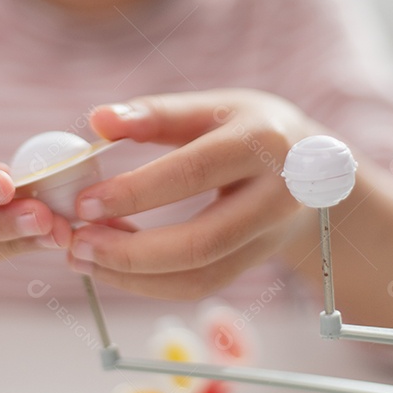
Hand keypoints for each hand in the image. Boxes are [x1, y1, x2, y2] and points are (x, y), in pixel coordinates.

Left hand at [68, 89, 322, 298]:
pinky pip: (203, 285)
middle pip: (202, 240)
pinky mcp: (257, 263)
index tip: (84, 203)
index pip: (193, 171)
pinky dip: (152, 283)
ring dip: (135, 275)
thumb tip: (97, 119)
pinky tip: (114, 267)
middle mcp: (277, 195)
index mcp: (262, 142)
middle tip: (77, 244)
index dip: (136, 191)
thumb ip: (156, 114)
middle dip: (131, 251)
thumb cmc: (251, 128)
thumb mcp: (212, 107)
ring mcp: (271, 235)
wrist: (315, 168)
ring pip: (201, 274)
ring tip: (84, 258)